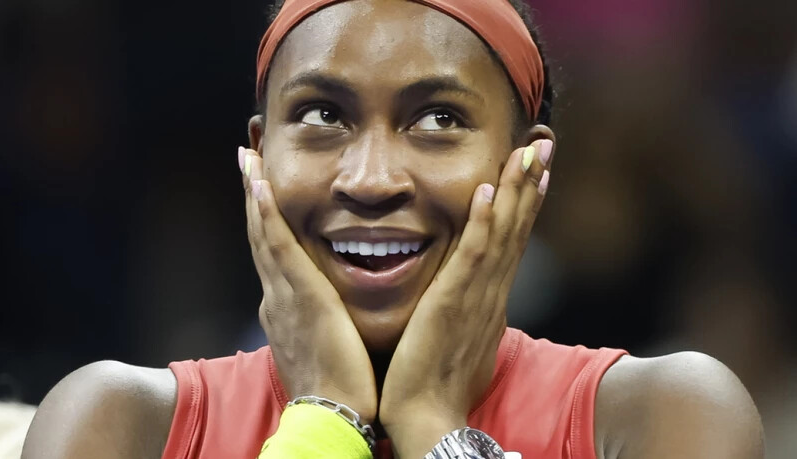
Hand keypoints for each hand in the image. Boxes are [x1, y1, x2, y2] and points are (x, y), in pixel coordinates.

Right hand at [238, 147, 376, 422]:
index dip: (264, 220)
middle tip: (246, 159)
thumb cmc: (339, 388)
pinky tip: (260, 185)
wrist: (332, 415)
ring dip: (254, 194)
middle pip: (262, 236)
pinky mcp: (300, 296)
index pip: (273, 254)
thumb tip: (331, 315)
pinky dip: (267, 216)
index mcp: (285, 309)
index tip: (261, 189)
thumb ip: (324, 324)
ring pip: (265, 234)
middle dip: (253, 197)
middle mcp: (276, 297)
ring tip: (248, 158)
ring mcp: (283, 295)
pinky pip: (280, 247)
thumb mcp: (326, 348)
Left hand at [378, 139, 552, 456]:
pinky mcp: (452, 303)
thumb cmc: (434, 380)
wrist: (425, 415)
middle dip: (531, 184)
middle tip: (544, 144)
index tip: (535, 170)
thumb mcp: (457, 336)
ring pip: (501, 233)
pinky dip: (482, 222)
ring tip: (528, 152)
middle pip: (516, 229)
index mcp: (489, 298)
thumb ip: (464, 309)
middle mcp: (491, 292)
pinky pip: (471, 255)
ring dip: (516, 190)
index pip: (512, 241)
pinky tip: (488, 189)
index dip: (526, 203)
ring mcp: (475, 296)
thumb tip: (467, 297)